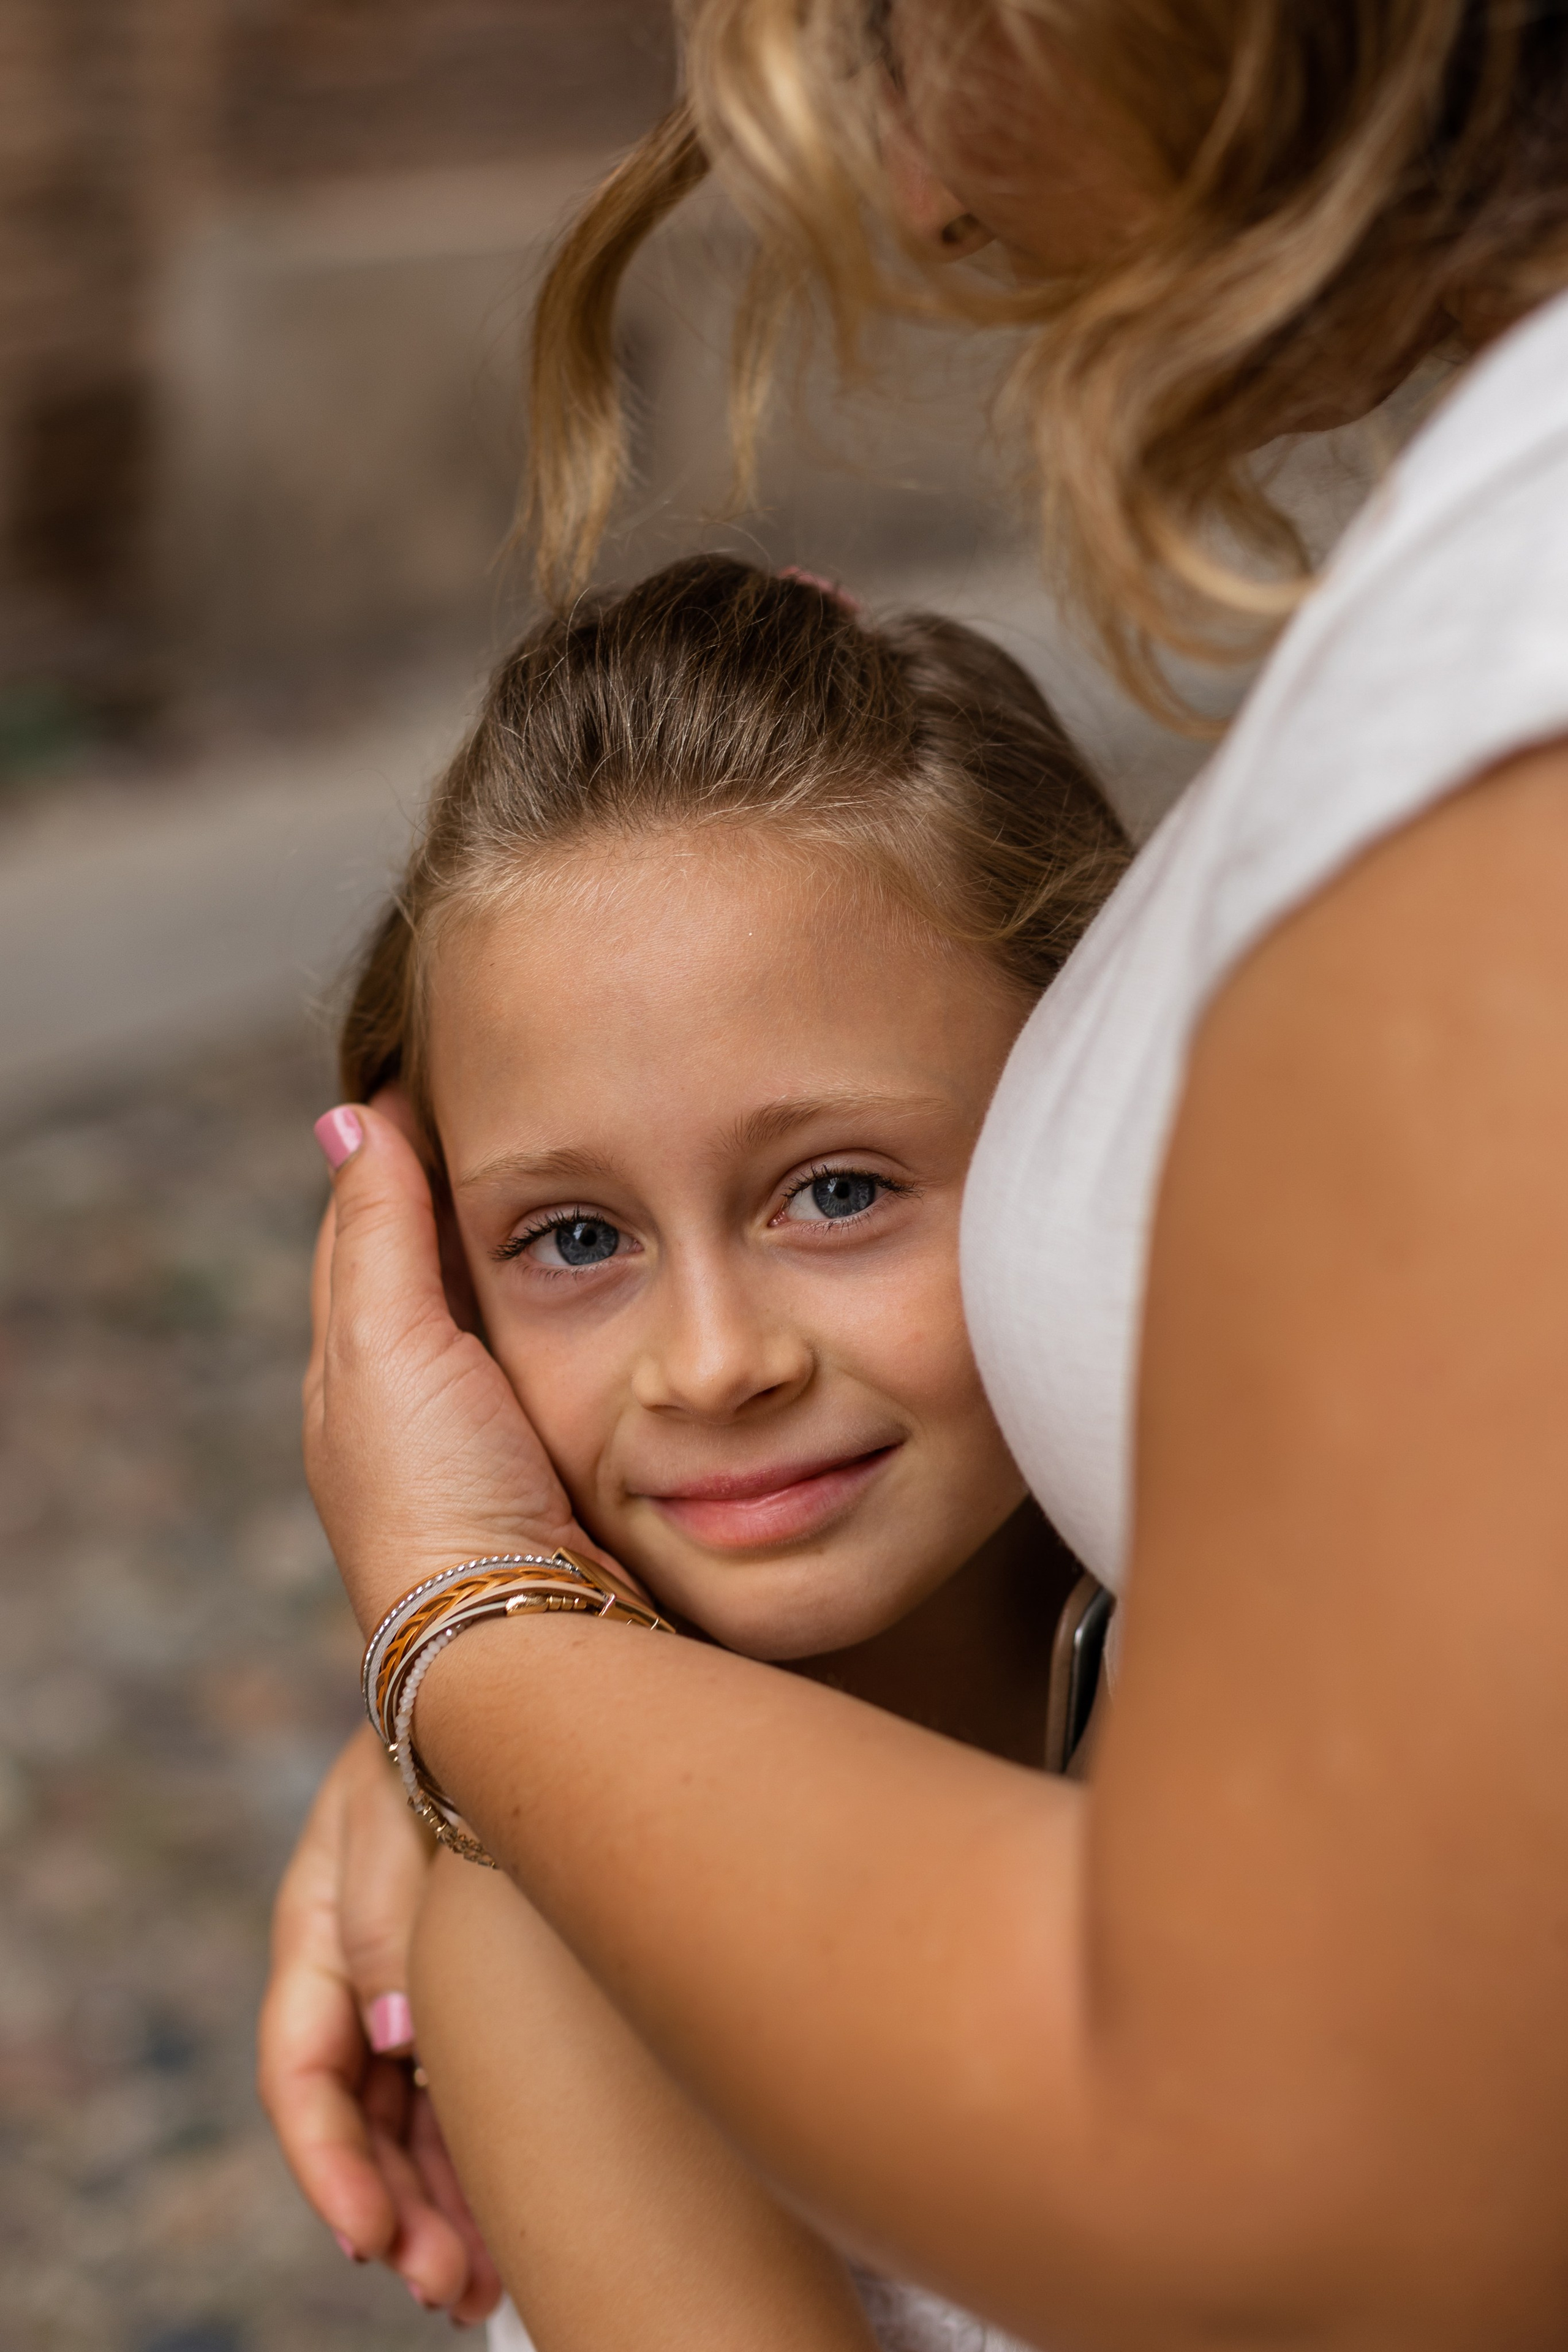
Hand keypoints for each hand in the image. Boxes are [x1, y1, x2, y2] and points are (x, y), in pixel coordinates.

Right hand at [258, 1725, 503, 2321]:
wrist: (512, 1664)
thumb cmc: (445, 1721)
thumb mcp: (396, 1800)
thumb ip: (384, 1912)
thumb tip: (396, 2036)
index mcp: (315, 1926)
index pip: (303, 2071)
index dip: (329, 2164)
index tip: (369, 2238)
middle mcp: (356, 1967)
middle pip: (359, 2118)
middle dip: (395, 2212)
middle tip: (447, 2289)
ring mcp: (411, 1976)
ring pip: (407, 2118)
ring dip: (435, 2203)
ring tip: (477, 2288)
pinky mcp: (470, 1976)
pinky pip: (456, 2086)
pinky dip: (472, 2152)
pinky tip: (504, 2214)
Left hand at [304, 1099, 615, 1635]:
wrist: (520, 1639)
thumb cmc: (438, 1495)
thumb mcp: (387, 1346)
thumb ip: (378, 1232)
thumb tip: (347, 1115)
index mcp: (356, 1362)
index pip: (368, 1222)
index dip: (399, 1146)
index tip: (447, 1070)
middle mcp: (414, 1400)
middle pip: (434, 1265)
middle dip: (470, 1189)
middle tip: (530, 1104)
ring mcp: (487, 1436)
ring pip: (505, 1312)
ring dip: (538, 1248)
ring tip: (593, 1167)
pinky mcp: (556, 1463)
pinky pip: (564, 1357)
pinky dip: (582, 1307)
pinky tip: (629, 1284)